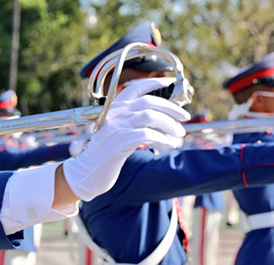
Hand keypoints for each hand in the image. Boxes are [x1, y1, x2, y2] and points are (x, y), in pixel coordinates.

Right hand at [62, 78, 189, 200]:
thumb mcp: (116, 132)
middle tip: (186, 118)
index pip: (135, 88)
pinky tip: (169, 145)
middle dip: (172, 109)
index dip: (155, 83)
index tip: (170, 83)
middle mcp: (115, 113)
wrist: (87, 172)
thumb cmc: (105, 154)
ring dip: (170, 125)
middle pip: (149, 102)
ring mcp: (117, 127)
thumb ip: (132, 122)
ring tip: (179, 135)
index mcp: (113, 108)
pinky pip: (149, 135)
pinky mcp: (120, 141)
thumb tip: (163, 117)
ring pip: (151, 117)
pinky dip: (164, 140)